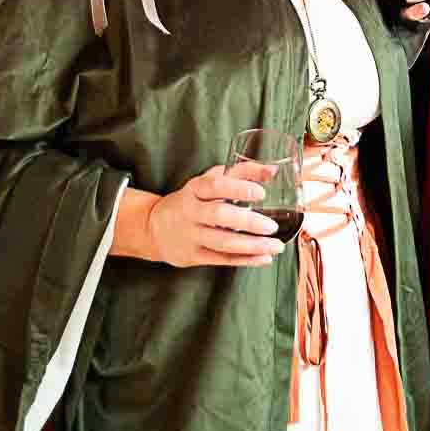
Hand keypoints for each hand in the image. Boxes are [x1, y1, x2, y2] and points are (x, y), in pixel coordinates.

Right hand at [145, 164, 286, 268]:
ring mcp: (191, 235)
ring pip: (223, 242)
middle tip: (272, 226)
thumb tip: (273, 170)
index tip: (261, 192)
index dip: (239, 188)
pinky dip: (245, 260)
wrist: (153, 227)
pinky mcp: (193, 256)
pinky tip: (264, 258)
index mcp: (195, 189)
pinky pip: (221, 259)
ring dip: (252, 246)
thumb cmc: (192, 200)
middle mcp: (191, 211)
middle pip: (220, 216)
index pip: (216, 185)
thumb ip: (241, 173)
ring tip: (276, 246)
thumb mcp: (208, 181)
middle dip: (248, 222)